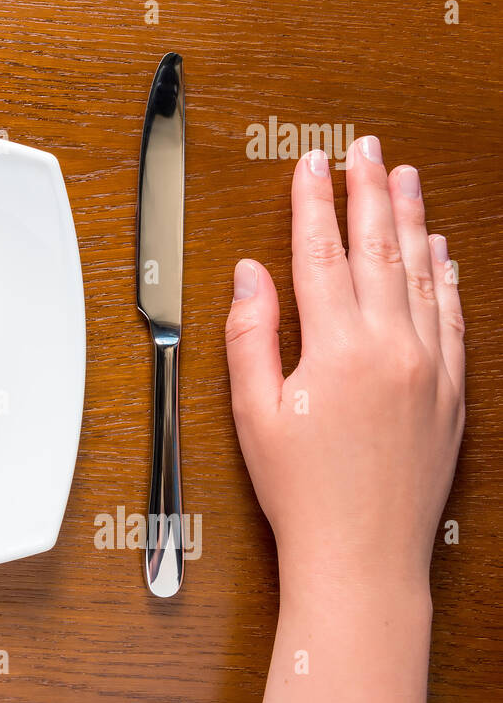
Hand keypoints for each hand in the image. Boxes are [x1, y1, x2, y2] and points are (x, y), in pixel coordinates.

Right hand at [224, 136, 463, 702]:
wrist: (364, 554)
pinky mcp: (451, 391)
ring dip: (411, 220)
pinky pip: (452, 317)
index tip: (309, 165)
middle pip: (377, 249)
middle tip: (365, 147)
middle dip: (368, 191)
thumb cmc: (302, 491)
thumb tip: (250, 275)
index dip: (312, 203)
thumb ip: (250, 335)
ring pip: (422, 273)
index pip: (321, 253)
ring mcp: (430, 366)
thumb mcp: (255, 413)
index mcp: (337, 347)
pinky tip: (439, 252)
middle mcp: (392, 346)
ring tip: (404, 177)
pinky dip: (445, 277)